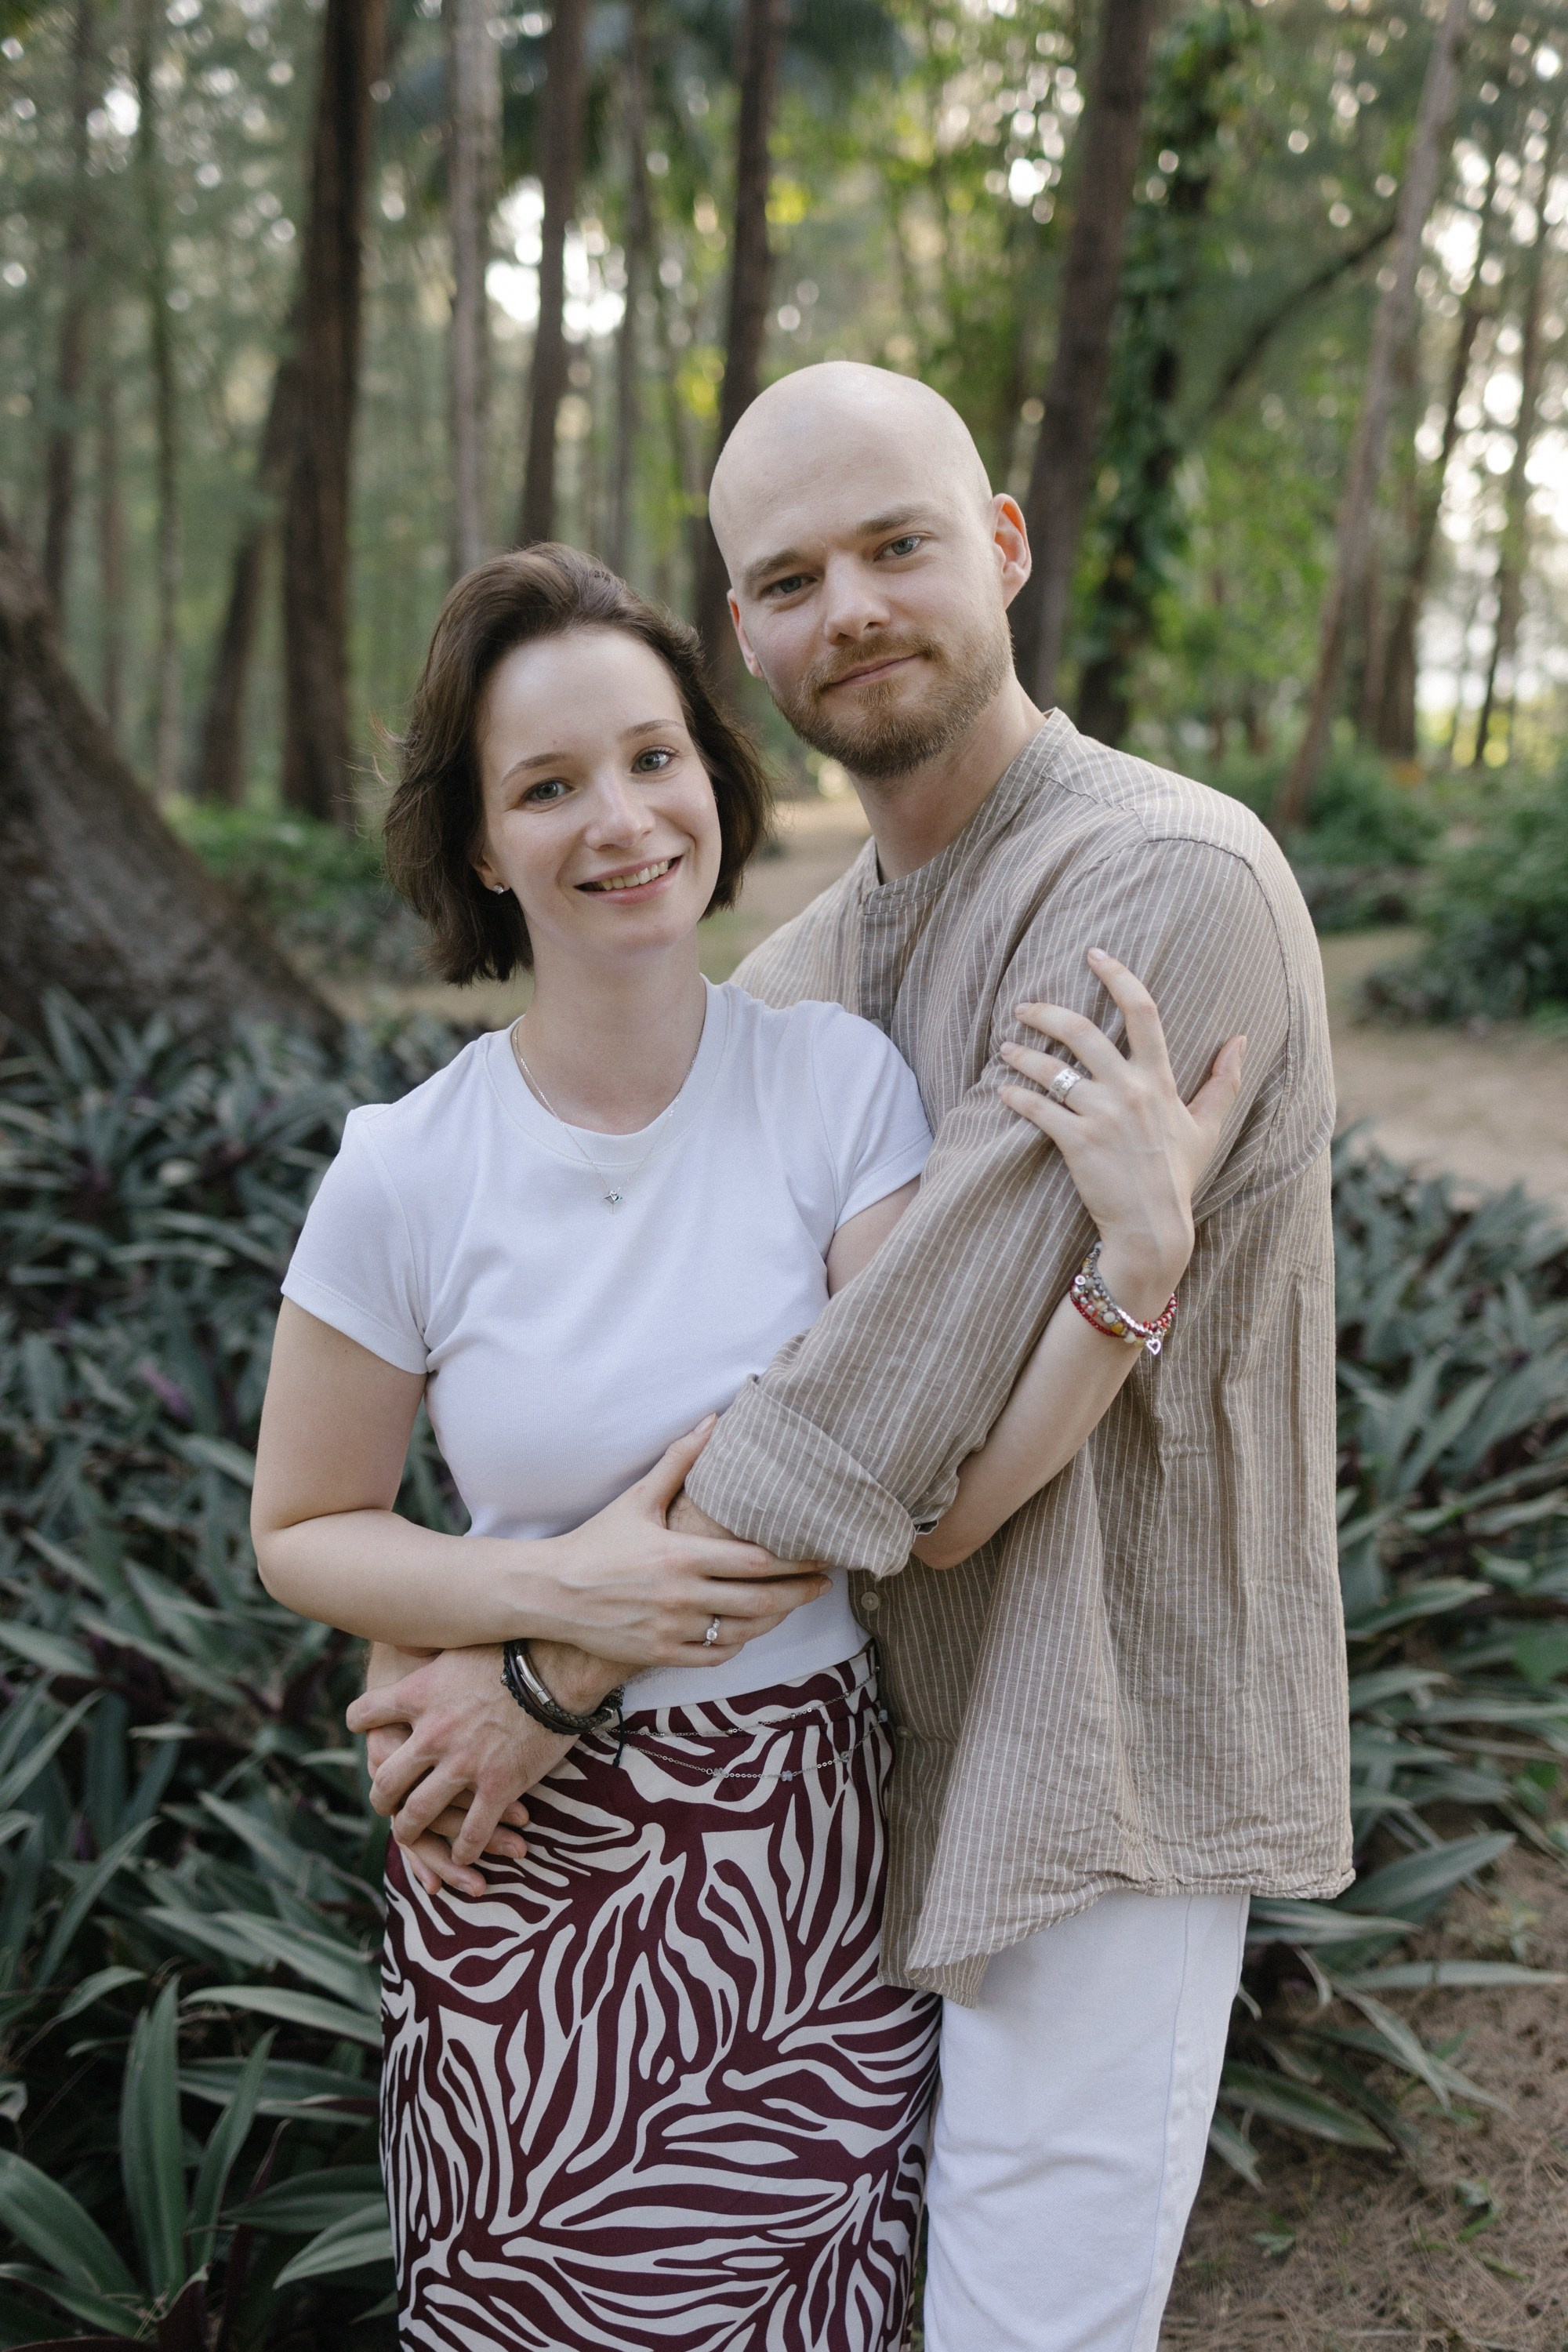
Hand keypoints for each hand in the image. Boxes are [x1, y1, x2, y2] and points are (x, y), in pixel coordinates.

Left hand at [346, 1645, 575, 1885]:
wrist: (559, 1667)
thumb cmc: (513, 1648)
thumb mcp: (459, 1643)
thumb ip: (432, 1653)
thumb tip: (413, 1634)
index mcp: (418, 1695)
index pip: (365, 1713)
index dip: (360, 1723)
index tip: (362, 1728)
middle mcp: (432, 1734)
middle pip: (385, 1778)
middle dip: (380, 1797)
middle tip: (383, 1802)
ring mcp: (464, 1764)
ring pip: (418, 1813)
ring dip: (409, 1830)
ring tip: (409, 1834)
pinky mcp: (498, 1786)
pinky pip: (472, 1831)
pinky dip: (463, 1850)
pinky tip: (463, 1856)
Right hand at [542, 1417, 828, 1667]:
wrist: (551, 1591)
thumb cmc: (597, 1541)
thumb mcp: (638, 1499)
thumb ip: (680, 1461)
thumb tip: (713, 1420)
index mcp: (681, 1555)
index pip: (755, 1561)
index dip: (794, 1560)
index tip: (821, 1556)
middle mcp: (681, 1596)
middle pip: (759, 1600)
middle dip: (799, 1593)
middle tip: (825, 1585)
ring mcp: (671, 1629)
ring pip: (741, 1632)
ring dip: (774, 1620)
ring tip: (793, 1605)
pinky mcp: (660, 1654)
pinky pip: (713, 1656)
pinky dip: (736, 1644)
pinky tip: (748, 1631)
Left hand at [998, 948, 1245, 1317]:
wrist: (1153, 1228)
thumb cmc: (1177, 1176)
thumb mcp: (1207, 1126)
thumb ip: (1224, 1080)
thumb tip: (1241, 1039)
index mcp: (1159, 1079)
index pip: (1142, 1010)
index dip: (1117, 976)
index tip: (1094, 954)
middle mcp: (1130, 1090)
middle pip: (1081, 1031)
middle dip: (1045, 1013)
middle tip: (1023, 1008)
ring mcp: (1101, 1116)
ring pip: (1051, 1069)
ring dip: (1021, 1055)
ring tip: (1006, 1049)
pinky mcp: (1076, 1142)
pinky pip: (1037, 1108)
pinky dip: (1015, 1096)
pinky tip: (1002, 1091)